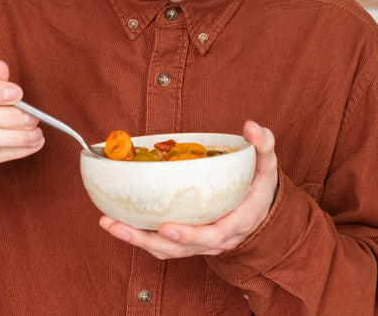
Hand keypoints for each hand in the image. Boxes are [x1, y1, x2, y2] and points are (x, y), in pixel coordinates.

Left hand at [98, 120, 277, 258]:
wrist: (260, 209)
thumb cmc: (259, 185)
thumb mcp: (267, 164)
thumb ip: (263, 145)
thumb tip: (251, 127)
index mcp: (237, 222)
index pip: (215, 235)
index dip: (191, 235)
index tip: (167, 228)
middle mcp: (216, 239)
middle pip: (181, 248)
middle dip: (148, 240)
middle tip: (121, 227)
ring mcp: (199, 244)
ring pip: (167, 250)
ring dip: (136, 240)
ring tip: (109, 224)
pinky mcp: (187, 242)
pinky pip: (161, 246)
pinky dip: (139, 238)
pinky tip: (116, 223)